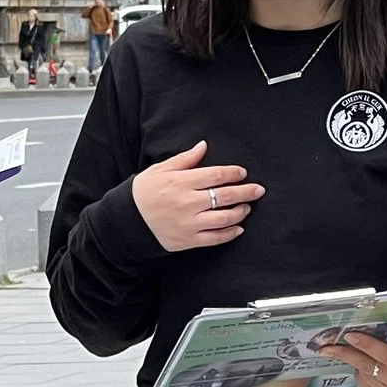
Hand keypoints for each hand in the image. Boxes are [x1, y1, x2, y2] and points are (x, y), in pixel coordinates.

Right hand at [131, 141, 263, 251]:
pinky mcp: (189, 240)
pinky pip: (215, 238)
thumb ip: (184, 159)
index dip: (233, 173)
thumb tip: (203, 146)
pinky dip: (230, 233)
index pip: (215, 175)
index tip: (242, 173)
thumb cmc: (144, 192)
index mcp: (182, 182)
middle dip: (246, 192)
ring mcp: (190, 223)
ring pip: (224, 218)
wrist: (127, 221)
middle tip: (258, 190)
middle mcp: (188, 203)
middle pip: (225, 196)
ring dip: (240, 212)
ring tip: (247, 207)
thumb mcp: (160, 170)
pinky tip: (239, 228)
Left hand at [326, 320, 386, 386]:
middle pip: (368, 366)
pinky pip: (364, 385)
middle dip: (346, 354)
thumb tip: (377, 318)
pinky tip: (370, 367)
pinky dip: (363, 373)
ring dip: (357, 362)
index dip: (367, 345)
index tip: (349, 336)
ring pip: (364, 375)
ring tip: (359, 352)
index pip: (386, 354)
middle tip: (326, 347)